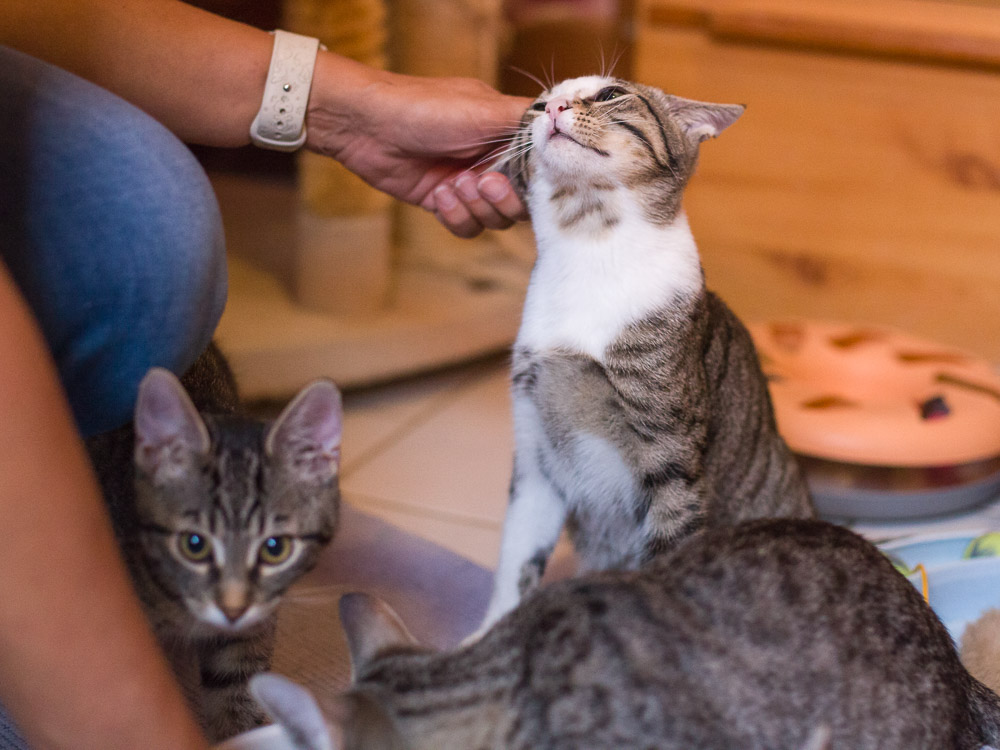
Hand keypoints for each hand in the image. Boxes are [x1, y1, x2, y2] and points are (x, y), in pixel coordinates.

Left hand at [306, 56, 530, 237]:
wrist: (368, 126)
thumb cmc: (425, 108)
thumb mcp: (484, 109)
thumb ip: (526, 122)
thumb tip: (568, 121)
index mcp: (508, 133)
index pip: (544, 168)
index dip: (543, 182)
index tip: (534, 183)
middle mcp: (494, 160)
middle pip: (524, 202)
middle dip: (506, 199)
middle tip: (485, 183)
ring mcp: (469, 184)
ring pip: (496, 219)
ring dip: (477, 207)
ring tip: (455, 184)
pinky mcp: (445, 203)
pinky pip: (467, 227)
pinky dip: (456, 217)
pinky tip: (440, 196)